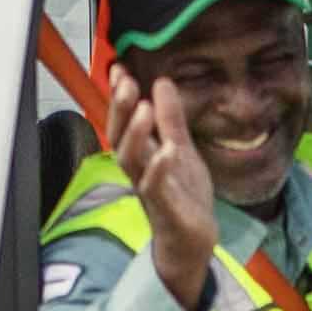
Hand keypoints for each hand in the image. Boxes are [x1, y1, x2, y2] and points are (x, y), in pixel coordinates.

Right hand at [109, 65, 221, 301]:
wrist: (193, 242)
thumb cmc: (183, 196)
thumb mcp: (181, 150)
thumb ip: (171, 119)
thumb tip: (162, 82)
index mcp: (141, 156)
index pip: (124, 122)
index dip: (119, 97)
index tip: (118, 68)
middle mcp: (138, 171)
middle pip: (119, 139)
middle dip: (120, 110)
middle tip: (125, 81)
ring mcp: (149, 191)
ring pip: (132, 162)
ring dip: (136, 134)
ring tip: (143, 107)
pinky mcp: (165, 209)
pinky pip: (156, 188)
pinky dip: (159, 169)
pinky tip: (168, 149)